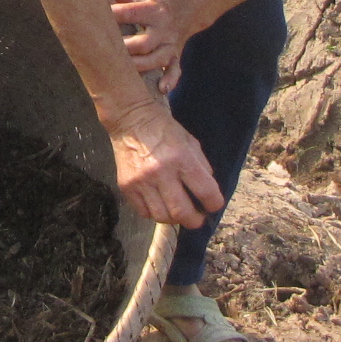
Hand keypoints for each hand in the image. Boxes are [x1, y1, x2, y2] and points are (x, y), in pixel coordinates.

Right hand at [106, 97, 224, 227]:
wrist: (132, 120)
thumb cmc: (165, 131)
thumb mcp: (191, 143)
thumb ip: (202, 168)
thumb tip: (208, 194)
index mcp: (181, 158)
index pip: (205, 192)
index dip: (214, 204)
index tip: (213, 206)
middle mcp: (161, 172)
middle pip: (181, 212)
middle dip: (195, 221)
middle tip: (197, 218)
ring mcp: (141, 181)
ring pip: (162, 217)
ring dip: (174, 219)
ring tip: (178, 212)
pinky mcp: (126, 187)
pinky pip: (144, 213)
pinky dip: (154, 213)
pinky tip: (159, 204)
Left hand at [108, 0, 202, 93]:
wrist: (192, 7)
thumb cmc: (162, 1)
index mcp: (154, 9)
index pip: (131, 13)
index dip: (114, 16)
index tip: (95, 20)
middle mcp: (163, 28)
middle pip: (144, 43)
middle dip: (126, 48)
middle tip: (107, 52)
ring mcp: (170, 44)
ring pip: (157, 60)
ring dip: (141, 67)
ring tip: (124, 71)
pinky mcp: (176, 55)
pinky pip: (175, 70)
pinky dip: (170, 79)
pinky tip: (161, 89)